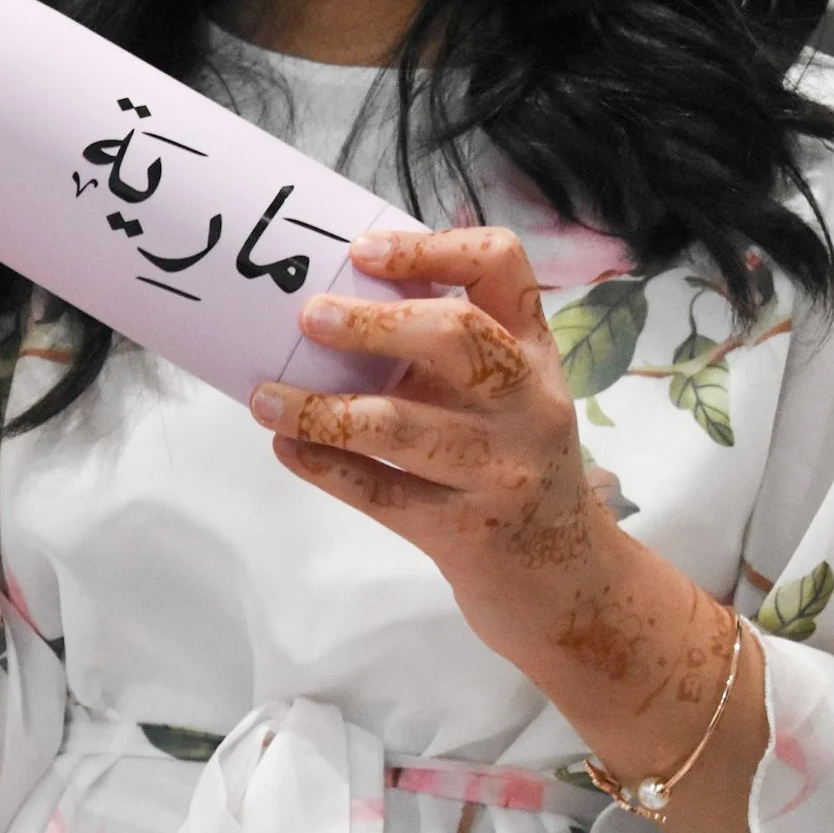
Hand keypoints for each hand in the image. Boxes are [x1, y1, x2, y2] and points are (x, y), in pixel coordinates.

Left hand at [248, 227, 625, 666]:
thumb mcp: (506, 398)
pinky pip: (383, 494)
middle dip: (375, 323)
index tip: (363, 250)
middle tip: (309, 316)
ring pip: (402, 427)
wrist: (569, 585)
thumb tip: (334, 304)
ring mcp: (501, 469)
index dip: (433, 247)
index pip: (502, 268)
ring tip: (265, 398)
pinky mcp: (467, 532)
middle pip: (457, 337)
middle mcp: (528, 401)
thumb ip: (448, 353)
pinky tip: (287, 448)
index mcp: (534, 352)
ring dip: (323, 409)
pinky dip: (326, 468)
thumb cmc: (514, 470)